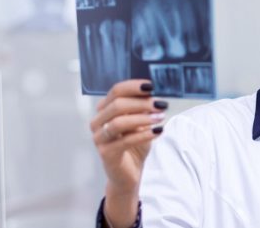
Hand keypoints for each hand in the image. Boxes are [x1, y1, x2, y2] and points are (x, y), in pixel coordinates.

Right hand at [89, 79, 166, 224]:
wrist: (128, 174)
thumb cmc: (134, 146)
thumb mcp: (141, 123)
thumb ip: (143, 109)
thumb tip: (154, 94)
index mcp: (105, 110)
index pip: (116, 91)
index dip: (133, 87)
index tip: (151, 86)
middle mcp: (98, 122)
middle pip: (117, 105)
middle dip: (141, 103)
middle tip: (161, 105)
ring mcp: (100, 138)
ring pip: (119, 122)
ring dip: (142, 118)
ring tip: (160, 118)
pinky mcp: (106, 153)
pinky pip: (125, 140)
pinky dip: (144, 134)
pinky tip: (158, 131)